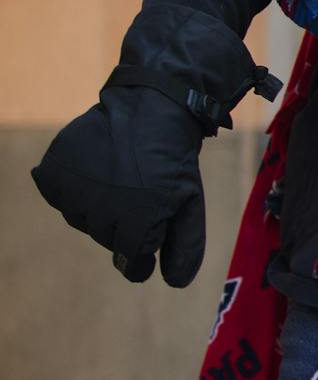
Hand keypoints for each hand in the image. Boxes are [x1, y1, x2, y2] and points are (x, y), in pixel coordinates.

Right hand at [31, 2, 279, 286]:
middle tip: (140, 190)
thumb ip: (184, 244)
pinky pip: (61, 195)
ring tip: (121, 174)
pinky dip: (77, 185)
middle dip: (125, 222)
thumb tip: (175, 283)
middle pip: (107, 239)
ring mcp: (74, 190)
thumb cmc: (174, 159)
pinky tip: (99, 164)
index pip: (133, 262)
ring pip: (83, 218)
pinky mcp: (54, 171)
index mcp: (139, 221)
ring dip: (100, 204)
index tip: (147, 239)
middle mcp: (102, 210)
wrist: (152, 106)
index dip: (142, 255)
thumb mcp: (189, 200)